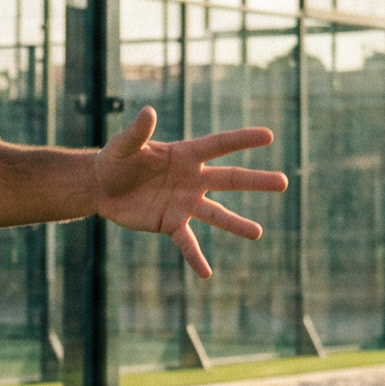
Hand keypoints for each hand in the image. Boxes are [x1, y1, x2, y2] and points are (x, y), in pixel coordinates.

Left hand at [93, 106, 289, 276]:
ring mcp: (185, 203)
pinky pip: (187, 242)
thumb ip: (138, 132)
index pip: (219, 145)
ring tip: (257, 233)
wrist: (101, 187)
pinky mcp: (171, 223)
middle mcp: (192, 179)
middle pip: (229, 179)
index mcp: (185, 154)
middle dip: (255, 181)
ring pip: (216, 214)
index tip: (268, 136)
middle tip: (283, 182)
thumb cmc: (115, 159)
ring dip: (236, 224)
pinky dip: (195, 257)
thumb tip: (148, 111)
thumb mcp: (123, 145)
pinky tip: (206, 273)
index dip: (242, 139)